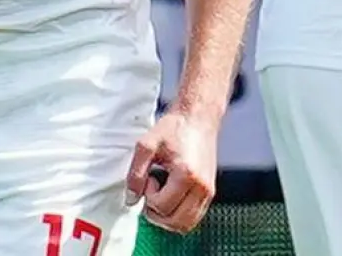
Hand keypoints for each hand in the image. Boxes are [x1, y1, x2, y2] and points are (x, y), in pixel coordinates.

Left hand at [125, 110, 219, 233]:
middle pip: (174, 222)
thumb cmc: (174, 127)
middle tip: (152, 189)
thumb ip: (135, 174)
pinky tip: (171, 194)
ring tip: (161, 193)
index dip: (148, 197)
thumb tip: (131, 199)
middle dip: (156, 212)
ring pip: (185, 224)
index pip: (162, 207)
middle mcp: (201, 187)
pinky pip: (193, 217)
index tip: (149, 178)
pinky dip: (178, 214)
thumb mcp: (146, 145)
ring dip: (167, 217)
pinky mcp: (210, 192)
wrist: (197, 117)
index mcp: (186, 174)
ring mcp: (208, 191)